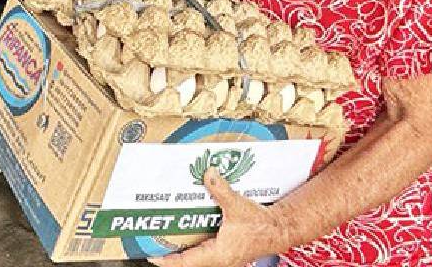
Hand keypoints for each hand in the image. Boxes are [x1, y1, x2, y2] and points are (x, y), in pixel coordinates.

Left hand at [149, 169, 287, 266]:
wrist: (279, 230)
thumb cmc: (261, 225)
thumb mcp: (238, 205)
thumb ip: (221, 190)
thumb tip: (208, 173)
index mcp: (218, 254)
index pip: (186, 262)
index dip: (167, 261)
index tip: (152, 256)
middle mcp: (219, 259)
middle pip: (188, 262)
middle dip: (171, 255)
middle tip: (154, 244)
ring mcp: (223, 258)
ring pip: (197, 259)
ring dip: (183, 251)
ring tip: (166, 238)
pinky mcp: (227, 252)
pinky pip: (205, 253)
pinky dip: (194, 246)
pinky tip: (188, 234)